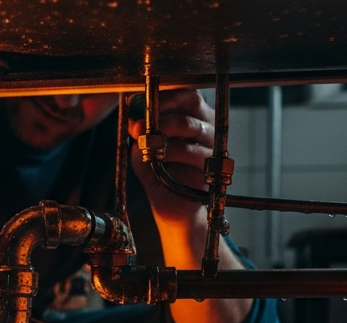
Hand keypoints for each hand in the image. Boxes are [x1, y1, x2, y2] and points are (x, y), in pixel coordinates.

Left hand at [126, 88, 214, 224]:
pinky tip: (156, 157)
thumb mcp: (142, 150)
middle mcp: (206, 126)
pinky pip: (193, 152)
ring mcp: (211, 144)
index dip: (162, 94)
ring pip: (192, 125)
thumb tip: (135, 122)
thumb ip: (139, 135)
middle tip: (142, 119)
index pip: (184, 93)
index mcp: (193, 116)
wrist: (170, 206)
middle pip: (193, 100)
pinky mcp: (211, 166)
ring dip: (164, 129)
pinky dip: (171, 151)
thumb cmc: (159, 173)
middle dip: (163, 105)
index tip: (138, 101)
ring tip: (146, 140)